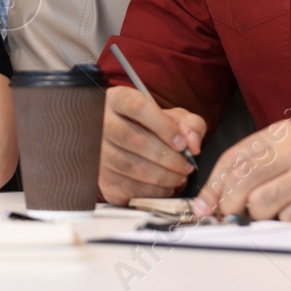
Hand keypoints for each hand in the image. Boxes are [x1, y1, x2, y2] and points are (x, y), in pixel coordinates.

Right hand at [98, 86, 204, 205]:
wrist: (130, 145)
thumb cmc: (154, 129)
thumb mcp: (174, 118)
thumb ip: (190, 125)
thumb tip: (192, 144)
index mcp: (118, 99)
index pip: (138, 107)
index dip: (164, 127)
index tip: (183, 143)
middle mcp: (100, 123)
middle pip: (134, 139)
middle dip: (169, 157)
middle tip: (187, 165)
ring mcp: (97, 152)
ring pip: (132, 166)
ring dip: (164, 176)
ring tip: (179, 176)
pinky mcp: (102, 179)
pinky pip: (130, 188)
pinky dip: (154, 191)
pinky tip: (165, 186)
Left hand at [193, 121, 290, 224]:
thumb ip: (261, 164)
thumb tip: (220, 193)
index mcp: (285, 133)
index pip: (235, 157)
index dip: (214, 184)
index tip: (204, 203)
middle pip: (243, 181)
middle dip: (230, 204)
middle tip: (231, 215)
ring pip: (262, 204)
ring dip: (262, 215)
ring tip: (278, 211)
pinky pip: (290, 219)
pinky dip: (290, 222)